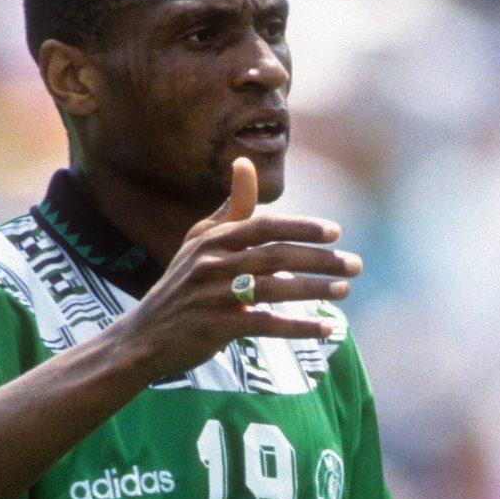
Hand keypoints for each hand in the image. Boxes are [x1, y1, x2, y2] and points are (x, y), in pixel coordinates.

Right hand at [112, 158, 361, 379]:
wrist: (144, 335)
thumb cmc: (181, 284)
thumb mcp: (199, 241)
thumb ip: (231, 208)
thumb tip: (245, 163)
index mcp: (213, 239)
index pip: (265, 226)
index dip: (302, 228)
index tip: (335, 233)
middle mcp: (212, 263)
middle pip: (277, 257)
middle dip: (320, 261)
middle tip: (354, 265)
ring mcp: (213, 295)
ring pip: (274, 289)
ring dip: (315, 291)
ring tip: (344, 291)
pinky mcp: (216, 327)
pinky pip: (266, 324)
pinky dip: (299, 327)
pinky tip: (326, 329)